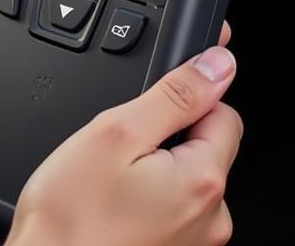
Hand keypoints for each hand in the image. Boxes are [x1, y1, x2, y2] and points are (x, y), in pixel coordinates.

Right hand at [7, 36, 240, 245]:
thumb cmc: (70, 217)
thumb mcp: (117, 132)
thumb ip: (176, 95)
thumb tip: (218, 65)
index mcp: (203, 182)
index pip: (224, 112)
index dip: (185, 99)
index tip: (152, 103)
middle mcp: (211, 219)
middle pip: (205, 146)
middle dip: (166, 136)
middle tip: (120, 149)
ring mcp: (193, 243)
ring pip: (184, 177)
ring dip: (154, 169)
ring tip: (112, 182)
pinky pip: (171, 207)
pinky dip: (147, 198)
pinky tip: (115, 204)